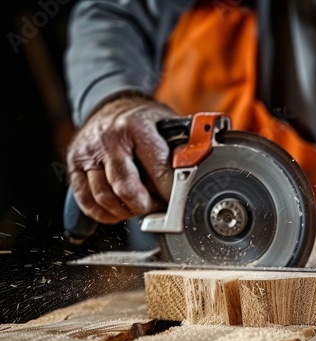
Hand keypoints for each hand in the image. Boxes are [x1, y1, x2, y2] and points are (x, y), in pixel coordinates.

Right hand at [66, 95, 175, 223]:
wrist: (111, 104)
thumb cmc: (141, 120)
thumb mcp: (165, 125)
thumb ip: (179, 150)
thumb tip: (193, 177)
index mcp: (136, 127)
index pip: (157, 170)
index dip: (170, 192)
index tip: (178, 202)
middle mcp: (109, 139)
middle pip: (126, 188)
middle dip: (144, 205)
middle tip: (154, 206)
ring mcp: (88, 152)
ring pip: (104, 197)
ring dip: (124, 211)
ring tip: (137, 206)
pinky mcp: (74, 164)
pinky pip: (86, 200)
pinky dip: (103, 213)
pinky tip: (117, 211)